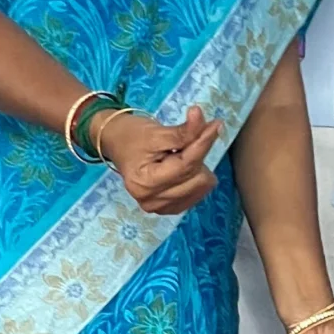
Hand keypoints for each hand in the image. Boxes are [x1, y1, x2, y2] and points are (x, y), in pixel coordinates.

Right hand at [103, 106, 220, 215]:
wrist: (117, 144)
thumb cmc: (133, 136)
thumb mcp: (157, 132)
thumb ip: (185, 132)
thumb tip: (213, 125)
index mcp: (145, 182)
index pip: (185, 165)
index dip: (203, 143)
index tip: (216, 125)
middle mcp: (152, 201)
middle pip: (196, 178)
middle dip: (196, 155)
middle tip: (186, 140)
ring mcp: (160, 208)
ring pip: (202, 186)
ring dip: (197, 166)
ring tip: (178, 155)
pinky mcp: (169, 209)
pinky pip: (199, 194)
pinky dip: (195, 177)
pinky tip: (181, 168)